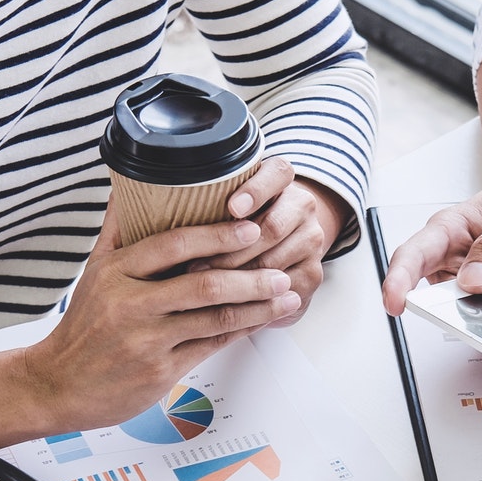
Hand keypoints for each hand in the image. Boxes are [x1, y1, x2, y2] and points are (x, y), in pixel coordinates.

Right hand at [21, 213, 300, 428]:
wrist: (59, 384)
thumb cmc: (83, 328)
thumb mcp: (94, 272)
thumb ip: (118, 230)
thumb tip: (131, 185)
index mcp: (115, 272)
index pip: (173, 245)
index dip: (216, 235)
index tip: (249, 228)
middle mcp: (130, 304)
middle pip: (203, 285)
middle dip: (249, 276)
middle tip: (279, 268)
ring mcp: (147, 340)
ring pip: (214, 318)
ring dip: (256, 306)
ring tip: (285, 294)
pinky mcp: (160, 370)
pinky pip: (211, 346)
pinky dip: (241, 331)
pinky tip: (261, 320)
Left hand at [186, 156, 348, 326]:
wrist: (285, 243)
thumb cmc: (244, 221)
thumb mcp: (229, 200)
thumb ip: (213, 197)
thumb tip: (169, 205)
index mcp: (282, 180)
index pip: (278, 174)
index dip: (256, 191)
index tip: (233, 208)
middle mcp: (302, 206)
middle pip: (271, 228)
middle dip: (230, 250)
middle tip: (196, 265)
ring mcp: (311, 242)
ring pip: (273, 263)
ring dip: (236, 279)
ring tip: (202, 288)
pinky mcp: (312, 274)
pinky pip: (281, 291)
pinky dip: (251, 301)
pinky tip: (227, 306)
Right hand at [380, 186, 481, 315]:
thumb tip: (471, 279)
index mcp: (456, 225)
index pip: (416, 252)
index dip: (399, 278)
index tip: (396, 302)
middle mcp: (455, 257)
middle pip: (427, 289)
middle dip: (434, 308)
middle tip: (452, 317)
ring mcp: (470, 285)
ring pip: (454, 311)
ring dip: (469, 319)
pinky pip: (480, 322)